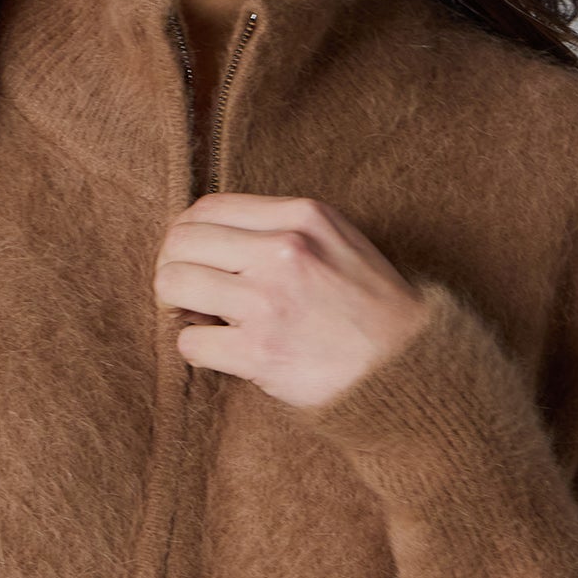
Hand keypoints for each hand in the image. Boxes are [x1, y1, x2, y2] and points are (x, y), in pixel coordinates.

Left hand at [152, 192, 433, 410]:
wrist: (405, 369)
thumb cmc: (371, 308)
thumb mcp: (338, 242)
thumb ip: (284, 228)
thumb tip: (212, 233)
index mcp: (302, 216)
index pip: (208, 208)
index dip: (187, 234)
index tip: (193, 258)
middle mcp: (283, 250)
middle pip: (180, 242)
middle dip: (172, 268)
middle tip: (187, 293)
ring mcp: (269, 301)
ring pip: (173, 284)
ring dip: (178, 307)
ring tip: (201, 319)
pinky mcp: (260, 351)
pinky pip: (190, 342)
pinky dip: (198, 349)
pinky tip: (223, 352)